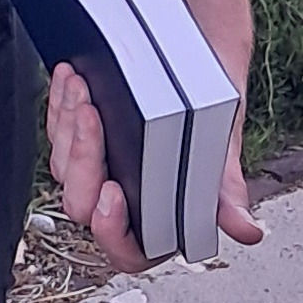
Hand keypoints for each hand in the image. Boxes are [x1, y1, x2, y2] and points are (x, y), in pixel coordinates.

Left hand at [45, 61, 264, 274]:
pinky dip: (60, 104)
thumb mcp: (221, 145)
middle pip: (84, 204)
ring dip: (69, 127)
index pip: (129, 249)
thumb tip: (246, 230)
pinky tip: (70, 80)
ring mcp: (99, 166)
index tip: (114, 193)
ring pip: (64, 166)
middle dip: (84, 161)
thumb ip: (225, 192)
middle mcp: (125, 194)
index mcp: (161, 213)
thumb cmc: (211, 105)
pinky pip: (56, 132)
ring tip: (84, 91)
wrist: (201, 53)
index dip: (113, 231)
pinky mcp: (79, 136)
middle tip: (92, 121)